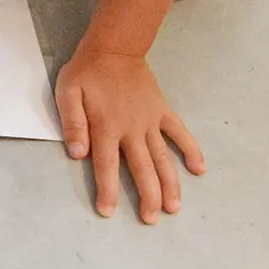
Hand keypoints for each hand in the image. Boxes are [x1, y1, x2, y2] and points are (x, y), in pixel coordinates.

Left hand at [55, 51, 205, 222]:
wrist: (115, 48)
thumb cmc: (86, 73)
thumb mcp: (68, 94)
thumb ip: (73, 124)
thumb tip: (78, 154)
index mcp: (106, 127)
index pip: (107, 166)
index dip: (108, 190)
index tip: (109, 213)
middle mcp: (132, 129)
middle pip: (141, 168)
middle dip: (147, 196)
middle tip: (151, 220)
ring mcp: (151, 121)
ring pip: (163, 157)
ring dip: (170, 183)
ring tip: (175, 208)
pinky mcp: (163, 111)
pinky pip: (180, 133)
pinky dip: (191, 150)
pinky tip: (200, 169)